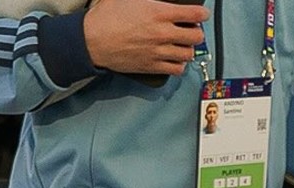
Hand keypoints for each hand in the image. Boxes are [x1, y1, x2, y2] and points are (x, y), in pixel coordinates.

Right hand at [83, 0, 209, 74]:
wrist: (91, 41)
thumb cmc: (106, 17)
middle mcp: (163, 33)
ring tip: (181, 45)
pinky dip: (178, 64)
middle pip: (196, 36)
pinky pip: (177, 69)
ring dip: (188, 48)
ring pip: (189, 54)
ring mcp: (159, 52)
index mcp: (159, 12)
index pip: (195, 14)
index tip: (201, 15)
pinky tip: (174, 59)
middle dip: (196, 32)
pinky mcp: (152, 66)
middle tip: (190, 30)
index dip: (201, 13)